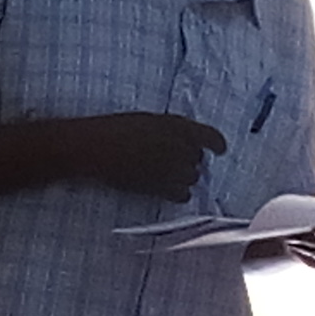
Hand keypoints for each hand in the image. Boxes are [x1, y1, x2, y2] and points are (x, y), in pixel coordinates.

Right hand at [65, 113, 226, 201]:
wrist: (95, 148)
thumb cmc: (115, 130)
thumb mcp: (149, 121)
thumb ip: (171, 131)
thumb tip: (180, 141)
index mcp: (180, 126)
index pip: (212, 138)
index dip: (217, 145)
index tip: (220, 150)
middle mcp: (182, 148)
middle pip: (199, 159)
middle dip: (190, 160)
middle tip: (171, 160)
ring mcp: (173, 169)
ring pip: (192, 178)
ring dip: (183, 176)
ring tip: (164, 174)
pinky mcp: (161, 188)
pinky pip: (182, 194)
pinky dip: (178, 193)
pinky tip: (166, 189)